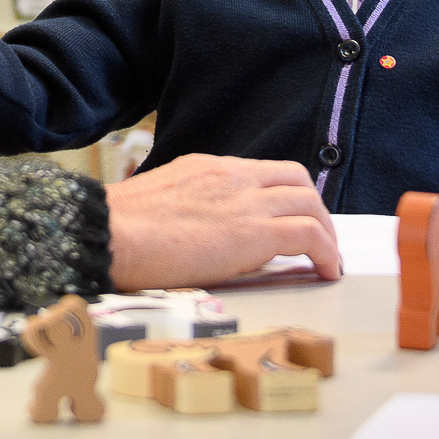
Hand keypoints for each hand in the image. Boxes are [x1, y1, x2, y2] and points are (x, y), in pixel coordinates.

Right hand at [105, 154, 340, 290]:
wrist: (110, 234)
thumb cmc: (119, 229)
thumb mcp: (160, 201)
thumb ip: (189, 208)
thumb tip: (199, 234)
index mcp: (208, 167)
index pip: (263, 173)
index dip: (285, 196)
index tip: (290, 219)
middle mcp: (233, 176)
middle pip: (297, 180)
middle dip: (314, 208)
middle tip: (318, 238)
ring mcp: (246, 201)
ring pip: (311, 204)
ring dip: (327, 232)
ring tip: (329, 259)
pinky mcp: (256, 233)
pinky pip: (310, 236)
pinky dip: (327, 252)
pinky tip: (328, 272)